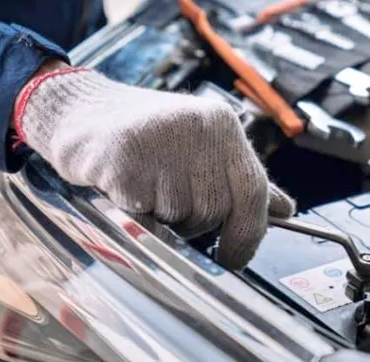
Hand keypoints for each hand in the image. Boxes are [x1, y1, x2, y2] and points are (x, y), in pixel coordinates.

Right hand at [14, 65, 293, 268]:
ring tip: (145, 185)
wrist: (82, 112)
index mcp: (223, 124)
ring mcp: (162, 139)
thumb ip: (242, 180)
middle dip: (194, 223)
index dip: (249, 233)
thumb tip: (288, 209)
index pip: (254, 190)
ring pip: (178, 215)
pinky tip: (124, 185)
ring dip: (162, 216)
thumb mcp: (203, 148)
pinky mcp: (124, 156)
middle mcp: (199, 127)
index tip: (235, 257)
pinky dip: (133, 210)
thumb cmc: (149, 137)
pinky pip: (141, 211)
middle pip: (215, 209)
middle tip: (170, 204)